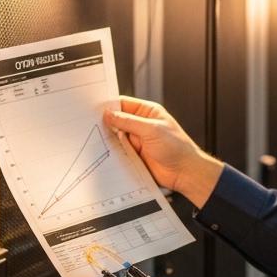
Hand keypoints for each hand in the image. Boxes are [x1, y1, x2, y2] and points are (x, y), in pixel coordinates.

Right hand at [104, 96, 223, 206]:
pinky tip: (104, 152)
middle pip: (118, 121)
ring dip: (108, 138)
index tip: (95, 108)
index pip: (124, 104)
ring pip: (116, 137)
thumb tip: (110, 114)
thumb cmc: (177, 148)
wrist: (185, 172)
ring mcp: (138, 141)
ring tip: (96, 138)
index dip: (110, 105)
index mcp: (148, 112)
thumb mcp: (151, 130)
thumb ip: (129, 121)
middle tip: (91, 124)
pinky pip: (119, 151)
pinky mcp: (135, 155)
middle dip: (106, 123)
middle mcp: (142, 125)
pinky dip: (112, 152)